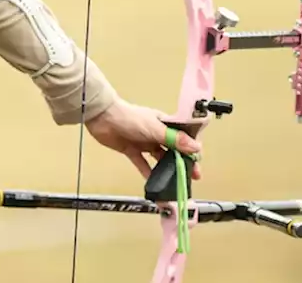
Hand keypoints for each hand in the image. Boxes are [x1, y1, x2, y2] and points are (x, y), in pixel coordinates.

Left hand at [85, 100, 202, 180]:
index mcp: (164, 124)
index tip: (198, 162)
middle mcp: (156, 133)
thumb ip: (175, 139)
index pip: (183, 137)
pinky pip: (143, 164)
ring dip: (168, 170)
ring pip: (160, 158)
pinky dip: (149, 173)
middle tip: (193, 176)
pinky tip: (155, 184)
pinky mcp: (132, 150)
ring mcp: (144, 142)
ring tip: (177, 182)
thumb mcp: (155, 128)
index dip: (192, 149)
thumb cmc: (129, 117)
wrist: (102, 117)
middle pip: (174, 149)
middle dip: (184, 162)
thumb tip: (196, 147)